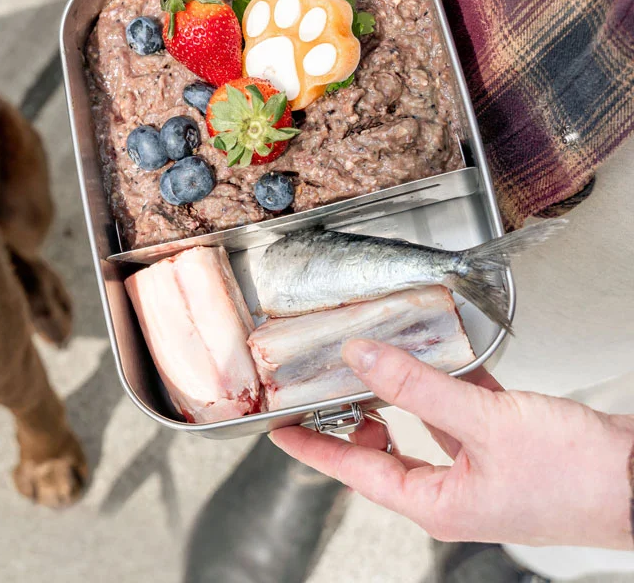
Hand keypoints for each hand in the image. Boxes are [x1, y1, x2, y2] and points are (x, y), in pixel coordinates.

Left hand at [270, 339, 633, 548]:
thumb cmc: (581, 478)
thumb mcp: (486, 422)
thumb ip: (419, 387)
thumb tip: (363, 359)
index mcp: (437, 504)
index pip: (354, 473)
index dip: (313, 447)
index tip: (278, 429)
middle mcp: (454, 493)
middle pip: (383, 452)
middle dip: (356, 417)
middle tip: (330, 382)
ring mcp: (481, 473)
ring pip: (424, 428)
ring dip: (403, 394)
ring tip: (379, 361)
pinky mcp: (508, 450)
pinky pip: (463, 415)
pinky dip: (451, 385)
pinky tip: (446, 356)